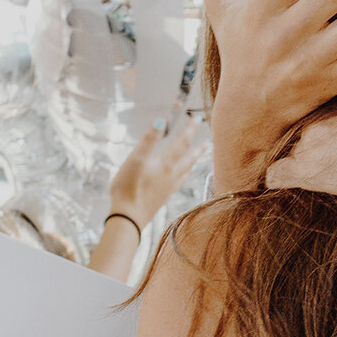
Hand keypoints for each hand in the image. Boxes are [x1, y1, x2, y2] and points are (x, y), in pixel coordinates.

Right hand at [109, 105, 208, 222]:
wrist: (128, 217)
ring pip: (186, 171)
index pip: (181, 142)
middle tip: (207, 142)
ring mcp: (168, 187)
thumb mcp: (135, 159)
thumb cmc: (128, 187)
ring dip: (193, 162)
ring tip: (197, 158)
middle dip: (197, 148)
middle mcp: (171, 174)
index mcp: (165, 163)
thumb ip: (148, 140)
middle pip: (188, 158)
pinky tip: (181, 178)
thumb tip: (161, 121)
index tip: (197, 119)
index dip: (189, 129)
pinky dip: (184, 176)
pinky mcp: (163, 197)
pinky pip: (179, 183)